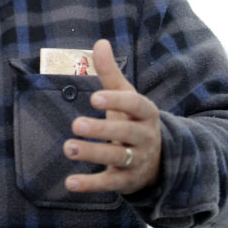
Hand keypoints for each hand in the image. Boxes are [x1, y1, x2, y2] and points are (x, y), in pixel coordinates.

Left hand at [63, 39, 160, 194]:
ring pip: (118, 158)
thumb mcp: (126, 95)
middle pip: (125, 134)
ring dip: (93, 154)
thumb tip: (99, 42)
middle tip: (76, 124)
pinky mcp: (126, 181)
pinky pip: (110, 184)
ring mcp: (137, 161)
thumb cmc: (133, 120)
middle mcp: (144, 138)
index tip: (95, 98)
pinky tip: (70, 183)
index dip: (116, 102)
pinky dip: (91, 185)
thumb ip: (110, 72)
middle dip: (102, 130)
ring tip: (68, 147)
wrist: (160, 161)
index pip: (134, 105)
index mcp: (145, 114)